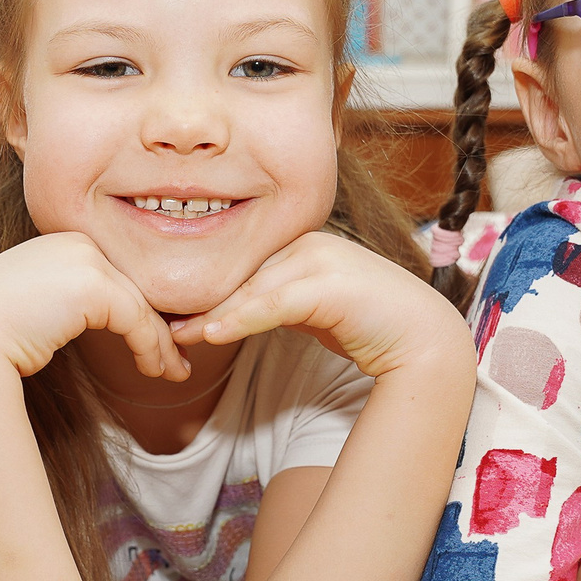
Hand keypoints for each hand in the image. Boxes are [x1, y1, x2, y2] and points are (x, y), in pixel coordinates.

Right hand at [0, 232, 187, 383]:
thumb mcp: (37, 307)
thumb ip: (67, 303)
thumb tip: (98, 319)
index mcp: (60, 241)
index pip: (112, 277)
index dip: (137, 311)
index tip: (154, 343)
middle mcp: (75, 241)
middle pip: (131, 288)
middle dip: (157, 327)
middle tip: (175, 361)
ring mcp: (85, 259)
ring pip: (139, 305)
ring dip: (160, 344)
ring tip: (172, 372)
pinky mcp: (94, 284)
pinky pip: (136, 320)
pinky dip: (150, 348)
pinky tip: (154, 370)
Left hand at [170, 232, 469, 381]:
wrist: (423, 339)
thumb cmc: (369, 325)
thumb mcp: (311, 309)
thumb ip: (276, 302)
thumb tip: (231, 315)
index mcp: (300, 241)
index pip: (242, 264)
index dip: (206, 290)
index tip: (170, 311)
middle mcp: (307, 241)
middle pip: (240, 272)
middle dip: (198, 300)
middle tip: (157, 324)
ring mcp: (319, 258)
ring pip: (250, 288)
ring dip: (209, 314)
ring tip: (175, 334)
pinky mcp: (328, 283)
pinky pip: (271, 303)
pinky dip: (239, 319)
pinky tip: (211, 334)